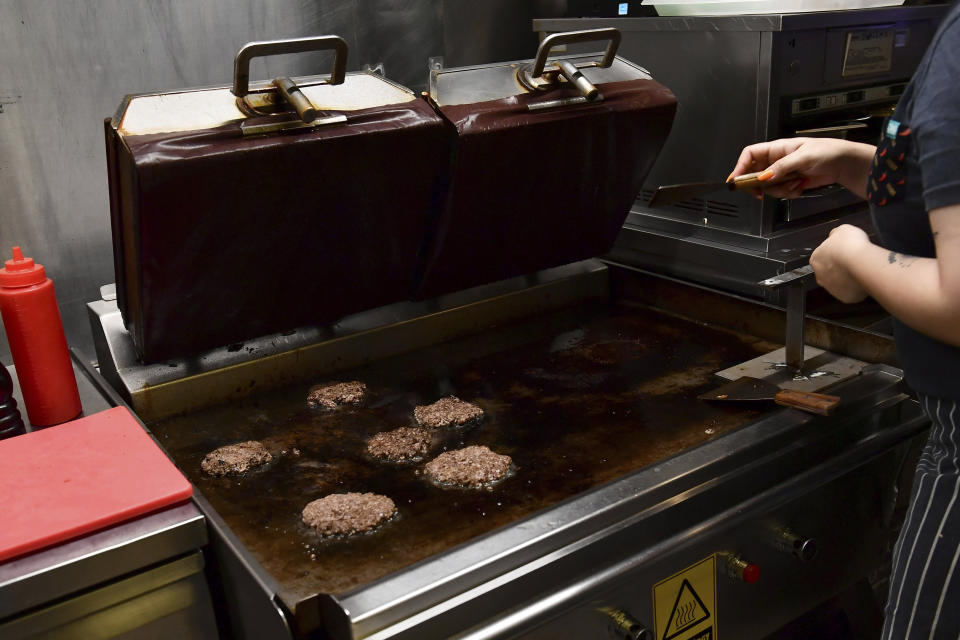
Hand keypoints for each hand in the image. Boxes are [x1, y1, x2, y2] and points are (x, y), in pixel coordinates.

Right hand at [728, 138, 868, 198]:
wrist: (844, 164)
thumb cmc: (828, 152)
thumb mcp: (803, 157)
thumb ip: (781, 167)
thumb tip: (763, 177)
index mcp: (777, 148)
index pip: (750, 155)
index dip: (740, 166)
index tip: (736, 180)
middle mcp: (776, 160)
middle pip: (754, 173)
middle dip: (759, 184)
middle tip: (762, 191)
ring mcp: (783, 172)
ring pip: (767, 186)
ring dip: (779, 190)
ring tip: (796, 183)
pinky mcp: (790, 182)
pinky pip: (780, 192)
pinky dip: (789, 193)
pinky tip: (801, 186)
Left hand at [810, 225, 870, 302]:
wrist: (861, 261)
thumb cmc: (851, 246)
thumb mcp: (842, 230)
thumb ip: (835, 235)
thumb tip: (835, 236)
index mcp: (816, 259)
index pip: (823, 257)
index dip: (835, 254)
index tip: (845, 252)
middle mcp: (820, 276)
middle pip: (830, 272)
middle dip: (840, 268)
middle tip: (853, 262)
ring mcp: (832, 288)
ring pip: (839, 284)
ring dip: (848, 278)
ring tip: (860, 270)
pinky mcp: (844, 297)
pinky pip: (851, 293)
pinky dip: (856, 288)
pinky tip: (863, 280)